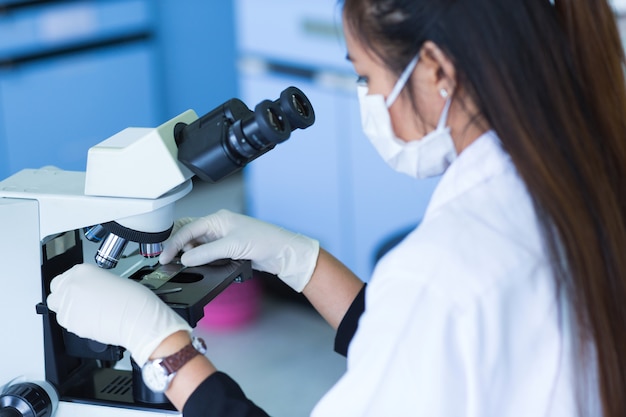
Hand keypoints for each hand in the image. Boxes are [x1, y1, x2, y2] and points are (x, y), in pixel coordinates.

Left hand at [47, 264, 191, 366]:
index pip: (65, 275)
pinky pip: (66, 322)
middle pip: (56, 289)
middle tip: (81, 300)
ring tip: (89, 312)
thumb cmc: (134, 300)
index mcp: (82, 270)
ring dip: (70, 309)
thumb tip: (87, 290)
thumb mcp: (112, 280)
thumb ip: (93, 282)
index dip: (73, 284)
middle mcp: (71, 285)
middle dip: (66, 295)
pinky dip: (76, 322)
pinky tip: (92, 320)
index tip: (80, 289)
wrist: (138, 319)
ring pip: (58, 307)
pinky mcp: (70, 322)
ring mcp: (68, 304)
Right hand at [159, 209, 319, 291]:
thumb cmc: (265, 241)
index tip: (164, 257)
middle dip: (179, 249)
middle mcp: (218, 227)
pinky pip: (207, 255)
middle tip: (170, 262)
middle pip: (190, 237)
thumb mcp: (232, 246)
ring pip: (197, 248)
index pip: (187, 229)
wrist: (282, 253)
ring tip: (187, 266)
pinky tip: (201, 267)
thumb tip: (186, 259)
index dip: (174, 243)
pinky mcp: (227, 251)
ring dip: (191, 257)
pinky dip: (201, 262)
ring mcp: (222, 239)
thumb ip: (206, 253)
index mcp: (217, 219)